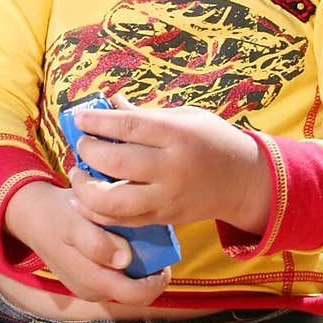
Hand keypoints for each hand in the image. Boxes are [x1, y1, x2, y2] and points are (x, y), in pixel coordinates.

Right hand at [3, 181, 171, 306]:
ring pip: (128, 287)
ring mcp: (90, 290)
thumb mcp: (74, 220)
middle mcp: (93, 292)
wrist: (34, 217)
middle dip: (151, 272)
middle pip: (137, 293)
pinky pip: (116, 281)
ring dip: (139, 269)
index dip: (157, 277)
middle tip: (156, 246)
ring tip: (139, 243)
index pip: (138, 293)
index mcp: (92, 280)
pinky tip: (123, 246)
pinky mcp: (88, 284)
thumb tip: (124, 260)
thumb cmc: (58, 215)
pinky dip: (126, 267)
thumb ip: (95, 242)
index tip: (162, 252)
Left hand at [70, 97, 271, 233]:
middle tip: (82, 143)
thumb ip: (145, 114)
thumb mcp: (185, 117)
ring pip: (113, 200)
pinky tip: (81, 200)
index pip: (128, 125)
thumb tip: (109, 101)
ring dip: (85, 187)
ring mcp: (167, 197)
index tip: (78, 118)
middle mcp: (172, 167)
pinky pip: (121, 221)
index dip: (97, 121)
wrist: (244, 181)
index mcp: (177, 135)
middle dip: (89, 150)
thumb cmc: (212, 141)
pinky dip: (95, 213)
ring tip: (78, 173)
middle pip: (116, 161)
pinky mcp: (163, 218)